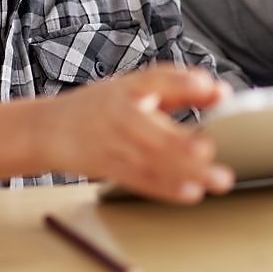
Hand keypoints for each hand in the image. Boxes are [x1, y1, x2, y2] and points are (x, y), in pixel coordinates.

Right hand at [43, 64, 234, 203]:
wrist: (50, 129)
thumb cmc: (103, 106)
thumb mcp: (138, 87)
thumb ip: (181, 89)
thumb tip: (222, 92)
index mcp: (130, 87)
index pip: (155, 80)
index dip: (179, 82)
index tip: (203, 84)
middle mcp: (120, 113)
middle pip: (153, 130)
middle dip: (184, 143)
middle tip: (211, 150)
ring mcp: (112, 143)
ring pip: (151, 160)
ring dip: (186, 171)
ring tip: (218, 179)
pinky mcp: (108, 167)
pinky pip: (140, 179)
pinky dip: (166, 187)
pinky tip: (191, 192)